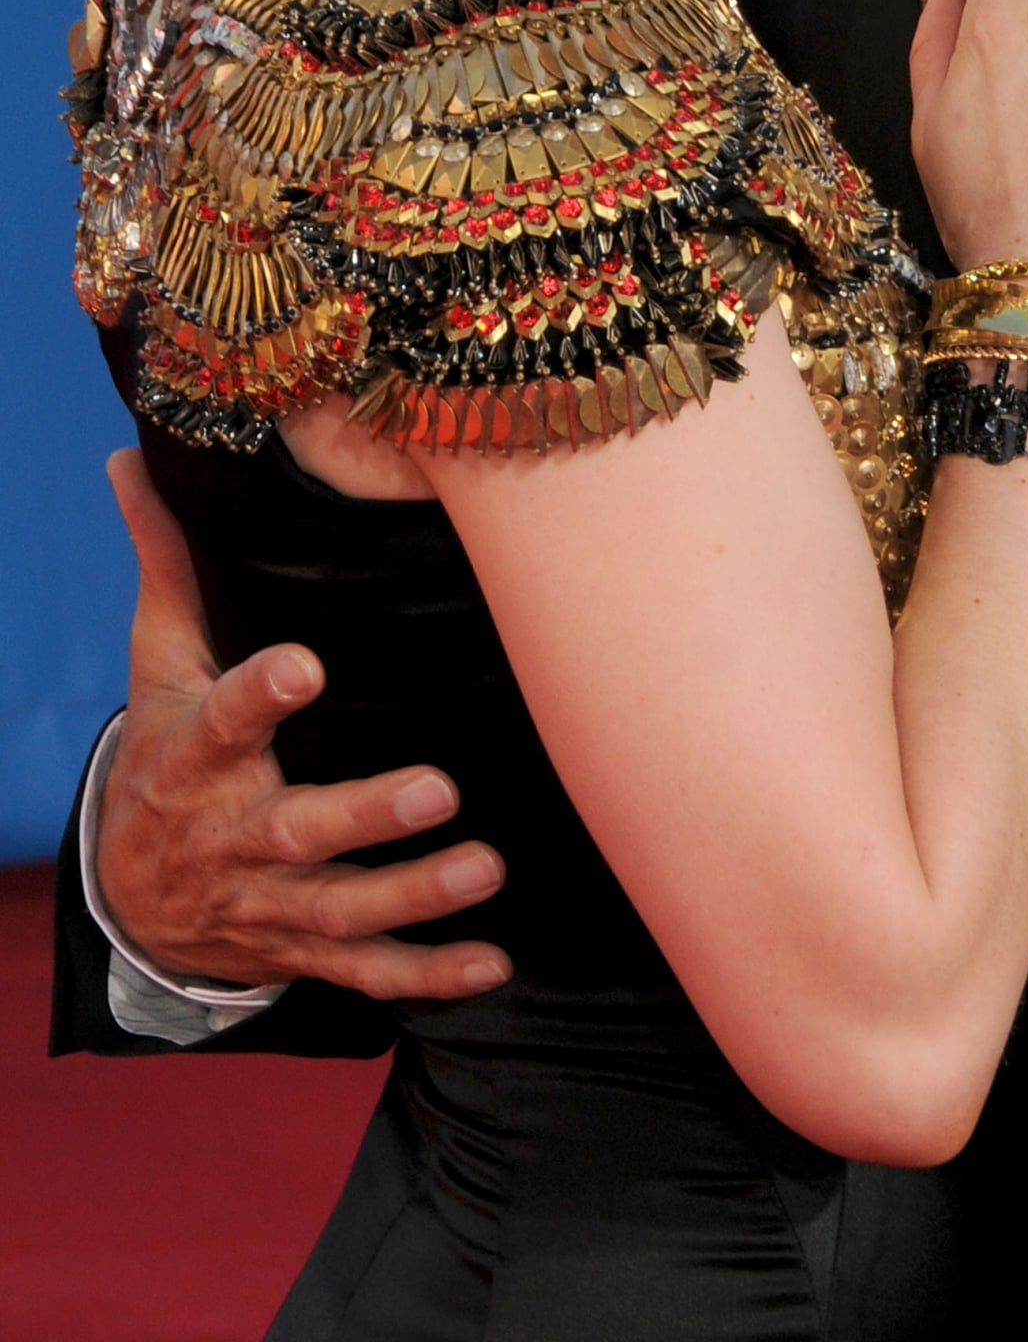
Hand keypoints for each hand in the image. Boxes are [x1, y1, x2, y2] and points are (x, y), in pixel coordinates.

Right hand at [97, 449, 511, 998]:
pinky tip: (493, 962)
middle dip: (366, 817)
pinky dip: (427, 976)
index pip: (220, 721)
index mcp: (194, 759)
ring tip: (485, 868)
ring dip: (414, 897)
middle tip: (439, 787)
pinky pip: (365, 974)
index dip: (257, 695)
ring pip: (340, 911)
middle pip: (297, 833)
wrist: (131, 901)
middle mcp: (233, 838)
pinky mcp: (302, 951)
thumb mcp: (158, 663)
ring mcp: (269, 904)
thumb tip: (132, 454)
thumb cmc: (166, 754)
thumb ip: (166, 563)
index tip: (304, 664)